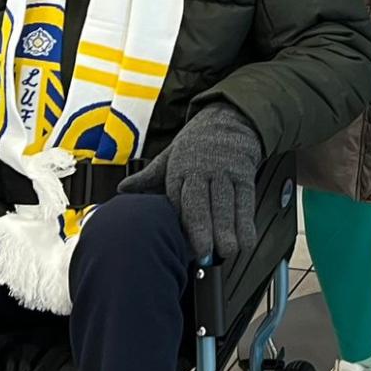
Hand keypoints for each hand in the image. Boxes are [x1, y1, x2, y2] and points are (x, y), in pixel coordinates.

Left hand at [117, 105, 261, 263]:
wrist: (228, 119)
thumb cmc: (196, 144)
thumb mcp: (170, 156)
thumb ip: (148, 177)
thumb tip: (123, 189)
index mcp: (181, 168)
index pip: (178, 196)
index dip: (180, 220)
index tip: (180, 241)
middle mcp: (203, 170)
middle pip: (203, 201)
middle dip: (204, 227)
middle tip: (205, 252)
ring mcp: (226, 173)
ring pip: (227, 203)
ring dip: (228, 229)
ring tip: (228, 251)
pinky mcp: (245, 176)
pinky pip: (246, 201)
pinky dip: (247, 222)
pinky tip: (246, 241)